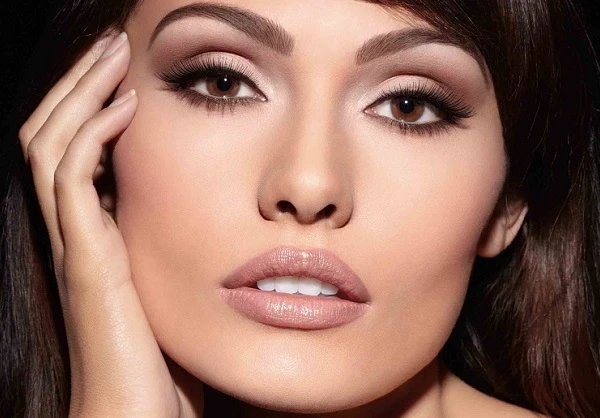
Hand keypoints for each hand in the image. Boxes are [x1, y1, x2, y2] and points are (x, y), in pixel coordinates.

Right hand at [19, 32, 196, 416]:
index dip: (93, 104)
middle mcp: (73, 230)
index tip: (129, 70)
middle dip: (80, 82)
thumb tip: (214, 216)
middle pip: (54, 132)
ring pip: (50, 142)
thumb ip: (176, 246)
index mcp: (95, 233)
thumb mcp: (171, 285)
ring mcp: (71, 241)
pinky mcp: (83, 255)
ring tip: (113, 53)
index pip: (76, 149)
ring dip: (80, 91)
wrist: (136, 414)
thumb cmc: (161, 356)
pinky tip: (129, 105)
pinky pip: (71, 175)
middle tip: (112, 42)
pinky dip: (93, 132)